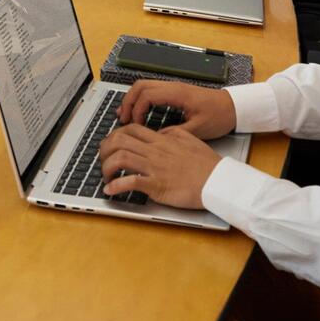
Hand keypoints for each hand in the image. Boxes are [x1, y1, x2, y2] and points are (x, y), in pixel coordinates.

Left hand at [98, 125, 225, 209]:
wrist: (217, 181)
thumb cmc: (207, 165)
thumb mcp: (190, 140)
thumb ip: (173, 134)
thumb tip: (161, 133)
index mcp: (162, 140)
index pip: (131, 130)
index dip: (115, 135)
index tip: (111, 143)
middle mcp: (154, 151)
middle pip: (119, 140)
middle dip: (105, 149)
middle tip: (102, 159)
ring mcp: (154, 168)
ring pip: (120, 158)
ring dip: (106, 167)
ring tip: (105, 175)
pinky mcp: (156, 185)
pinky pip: (130, 182)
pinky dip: (116, 186)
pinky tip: (110, 190)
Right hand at [115, 79, 235, 138]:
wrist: (234, 107)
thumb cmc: (219, 116)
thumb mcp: (198, 129)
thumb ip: (176, 133)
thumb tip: (155, 139)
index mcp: (178, 94)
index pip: (147, 95)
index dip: (137, 110)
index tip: (135, 126)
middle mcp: (173, 86)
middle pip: (140, 86)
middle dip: (128, 101)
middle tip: (122, 119)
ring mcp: (173, 87)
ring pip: (144, 85)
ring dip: (133, 99)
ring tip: (125, 116)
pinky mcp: (175, 91)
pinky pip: (151, 90)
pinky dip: (141, 99)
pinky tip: (139, 112)